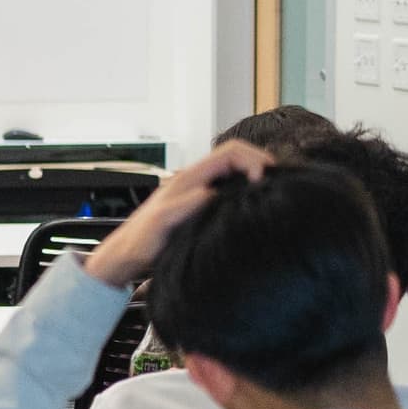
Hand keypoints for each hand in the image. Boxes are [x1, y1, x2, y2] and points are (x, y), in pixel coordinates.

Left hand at [82, 140, 278, 287]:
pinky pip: (231, 187)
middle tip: (280, 180)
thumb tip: (210, 193)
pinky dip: (248, 188)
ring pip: (235, 170)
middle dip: (260, 162)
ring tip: (274, 188)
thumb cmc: (141, 242)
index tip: (264, 179)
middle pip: (236, 156)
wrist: (127, 255)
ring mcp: (200, 190)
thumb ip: (182, 206)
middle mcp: (196, 180)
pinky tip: (257, 202)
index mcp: (189, 178)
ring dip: (256, 173)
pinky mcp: (202, 204)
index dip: (252, 159)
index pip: (229, 153)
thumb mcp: (161, 224)